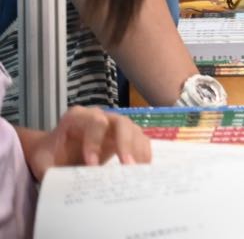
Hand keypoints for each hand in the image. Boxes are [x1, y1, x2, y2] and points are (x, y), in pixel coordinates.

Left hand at [24, 107, 151, 175]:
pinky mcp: (124, 136)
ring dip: (138, 151)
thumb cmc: (48, 155)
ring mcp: (114, 125)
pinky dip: (143, 155)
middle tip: (127, 166)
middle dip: (125, 144)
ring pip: (134, 131)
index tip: (91, 166)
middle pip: (121, 122)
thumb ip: (49, 171)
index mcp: (78, 118)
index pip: (94, 123)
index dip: (95, 142)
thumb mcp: (42, 162)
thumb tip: (65, 186)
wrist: (53, 152)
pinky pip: (139, 140)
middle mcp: (100, 116)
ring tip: (137, 172)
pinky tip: (141, 171)